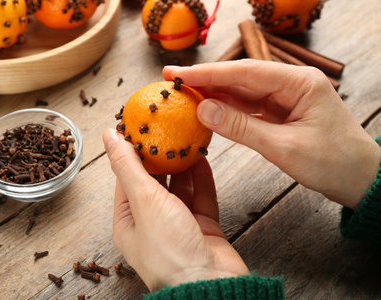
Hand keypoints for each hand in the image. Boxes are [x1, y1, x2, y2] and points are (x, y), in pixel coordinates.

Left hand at [102, 129, 248, 291]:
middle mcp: (152, 223)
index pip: (126, 178)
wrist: (211, 286)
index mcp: (128, 221)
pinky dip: (201, 177)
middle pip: (154, 181)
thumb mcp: (143, 201)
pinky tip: (201, 157)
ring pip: (180, 187)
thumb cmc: (170, 252)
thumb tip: (108, 136)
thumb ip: (128, 166)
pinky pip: (201, 196)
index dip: (131, 152)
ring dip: (182, 165)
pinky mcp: (202, 227)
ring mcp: (179, 225)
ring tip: (185, 137)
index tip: (138, 128)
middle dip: (159, 156)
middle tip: (165, 128)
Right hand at [163, 60, 379, 209]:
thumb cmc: (333, 163)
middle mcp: (291, 84)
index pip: (245, 72)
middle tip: (172, 81)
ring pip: (242, 92)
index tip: (178, 73)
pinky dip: (227, 111)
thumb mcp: (284, 147)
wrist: (359, 180)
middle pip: (240, 78)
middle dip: (206, 80)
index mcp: (299, 83)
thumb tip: (203, 110)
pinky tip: (207, 112)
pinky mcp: (281, 113)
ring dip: (213, 95)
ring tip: (183, 96)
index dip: (208, 73)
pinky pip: (248, 108)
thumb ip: (241, 127)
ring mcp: (286, 98)